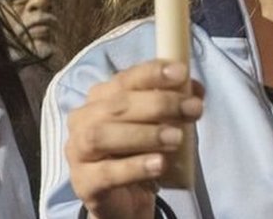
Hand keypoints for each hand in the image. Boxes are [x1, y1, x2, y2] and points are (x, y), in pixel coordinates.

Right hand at [65, 60, 203, 218]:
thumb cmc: (139, 154)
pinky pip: (106, 172)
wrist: (124, 200)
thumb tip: (195, 89)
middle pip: (115, 106)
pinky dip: (134, 167)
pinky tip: (159, 164)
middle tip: (192, 109)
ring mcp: (78, 151)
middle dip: (157, 104)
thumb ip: (173, 106)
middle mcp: (83, 119)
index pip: (123, 79)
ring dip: (143, 134)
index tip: (181, 72)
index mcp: (99, 99)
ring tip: (176, 138)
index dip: (151, 73)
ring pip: (101, 135)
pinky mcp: (84, 182)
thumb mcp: (160, 126)